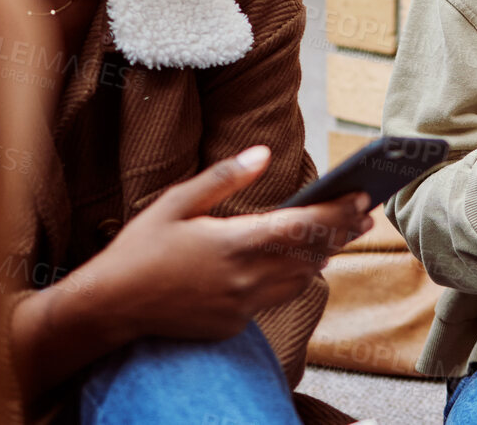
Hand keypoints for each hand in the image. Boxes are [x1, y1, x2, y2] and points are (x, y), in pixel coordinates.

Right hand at [94, 145, 372, 341]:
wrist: (110, 307)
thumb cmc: (140, 247)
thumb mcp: (176, 202)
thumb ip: (224, 177)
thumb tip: (263, 152)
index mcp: (232, 243)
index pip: (302, 227)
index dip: (338, 212)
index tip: (363, 197)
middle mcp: (243, 278)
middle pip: (311, 254)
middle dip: (341, 232)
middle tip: (366, 214)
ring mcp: (240, 305)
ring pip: (298, 280)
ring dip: (320, 256)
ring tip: (338, 235)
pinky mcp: (233, 324)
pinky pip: (274, 298)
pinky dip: (290, 278)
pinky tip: (296, 263)